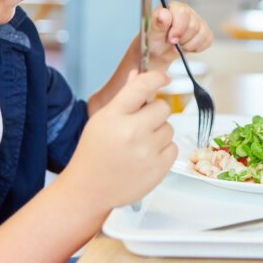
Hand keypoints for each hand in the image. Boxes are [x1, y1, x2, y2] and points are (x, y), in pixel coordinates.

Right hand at [59, 71, 176, 212]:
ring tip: (139, 145)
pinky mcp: (158, 168)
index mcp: (115, 116)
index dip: (157, 77)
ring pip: (169, 128)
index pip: (142, 86)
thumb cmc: (94, 152)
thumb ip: (124, 97)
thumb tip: (138, 74)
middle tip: (140, 125)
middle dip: (154, 113)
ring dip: (158, 133)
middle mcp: (132, 132)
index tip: (163, 78)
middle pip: (163, 107)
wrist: (88, 189)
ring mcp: (147, 151)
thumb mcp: (102, 119)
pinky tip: (146, 157)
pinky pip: (174, 148)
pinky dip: (163, 151)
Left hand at [148, 1, 212, 66]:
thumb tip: (163, 13)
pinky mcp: (205, 31)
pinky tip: (187, 46)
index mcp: (174, 7)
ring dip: (189, 45)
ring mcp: (198, 21)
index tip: (170, 39)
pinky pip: (208, 40)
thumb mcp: (152, 33)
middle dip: (182, 39)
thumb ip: (157, 23)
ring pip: (202, 33)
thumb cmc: (155, 40)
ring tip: (179, 46)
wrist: (160, 52)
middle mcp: (187, 12)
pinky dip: (197, 48)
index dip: (178, 28)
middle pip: (194, 26)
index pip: (183, 12)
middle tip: (172, 43)